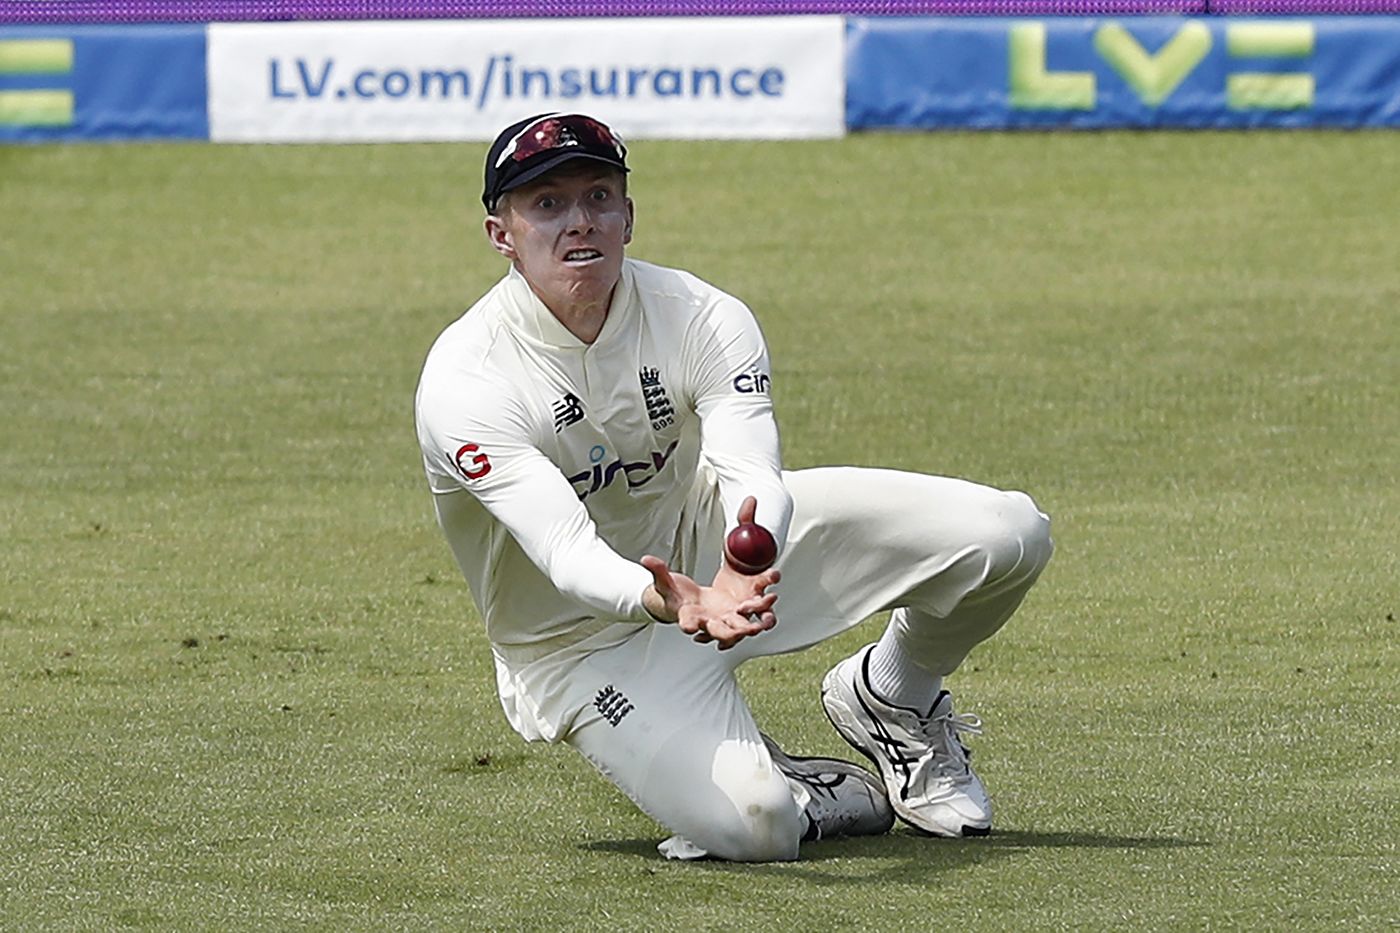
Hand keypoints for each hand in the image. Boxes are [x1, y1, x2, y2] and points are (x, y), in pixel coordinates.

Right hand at [641, 554, 779, 650]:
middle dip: (728, 634)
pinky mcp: (735, 613)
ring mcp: (723, 620)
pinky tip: (770, 600)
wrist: (687, 602)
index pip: (687, 623)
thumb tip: (645, 559)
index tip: (689, 627)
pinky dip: (759, 611)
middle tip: (739, 634)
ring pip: (738, 628)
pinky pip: (749, 615)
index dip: (689, 625)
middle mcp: (707, 623)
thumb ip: (658, 571)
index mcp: (688, 617)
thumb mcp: (665, 583)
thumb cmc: (675, 595)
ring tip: (760, 623)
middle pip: (717, 632)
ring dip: (750, 627)